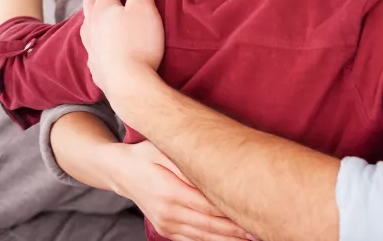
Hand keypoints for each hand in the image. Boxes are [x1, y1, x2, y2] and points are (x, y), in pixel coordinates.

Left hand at [81, 0, 164, 97]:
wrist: (129, 86)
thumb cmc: (139, 45)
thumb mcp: (144, 9)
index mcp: (102, 9)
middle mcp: (91, 26)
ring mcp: (91, 46)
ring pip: (88, 20)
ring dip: (97, 7)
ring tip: (108, 6)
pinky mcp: (96, 64)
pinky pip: (93, 40)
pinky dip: (99, 31)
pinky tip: (105, 37)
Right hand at [109, 141, 249, 240]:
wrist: (121, 171)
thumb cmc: (146, 155)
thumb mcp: (164, 150)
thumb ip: (188, 164)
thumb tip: (213, 172)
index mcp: (170, 192)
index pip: (210, 206)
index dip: (234, 212)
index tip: (256, 211)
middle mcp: (168, 213)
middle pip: (210, 225)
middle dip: (237, 230)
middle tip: (261, 229)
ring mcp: (166, 224)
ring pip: (204, 237)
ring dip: (229, 239)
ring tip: (253, 236)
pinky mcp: (166, 230)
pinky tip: (232, 240)